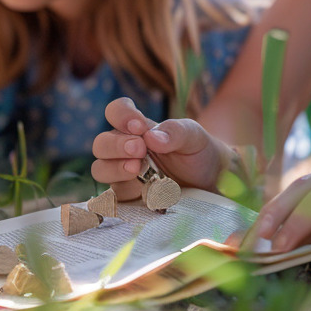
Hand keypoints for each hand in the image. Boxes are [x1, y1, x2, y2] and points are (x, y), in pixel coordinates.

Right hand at [91, 97, 229, 199]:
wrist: (210, 183)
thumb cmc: (198, 153)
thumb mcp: (194, 137)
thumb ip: (175, 132)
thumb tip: (151, 137)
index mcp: (137, 128)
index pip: (115, 111)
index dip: (121, 115)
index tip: (139, 126)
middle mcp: (124, 150)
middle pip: (101, 143)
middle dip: (116, 145)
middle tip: (139, 149)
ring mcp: (123, 175)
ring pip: (100, 169)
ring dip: (114, 168)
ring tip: (136, 169)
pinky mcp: (129, 198)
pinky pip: (111, 198)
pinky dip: (118, 195)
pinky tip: (136, 194)